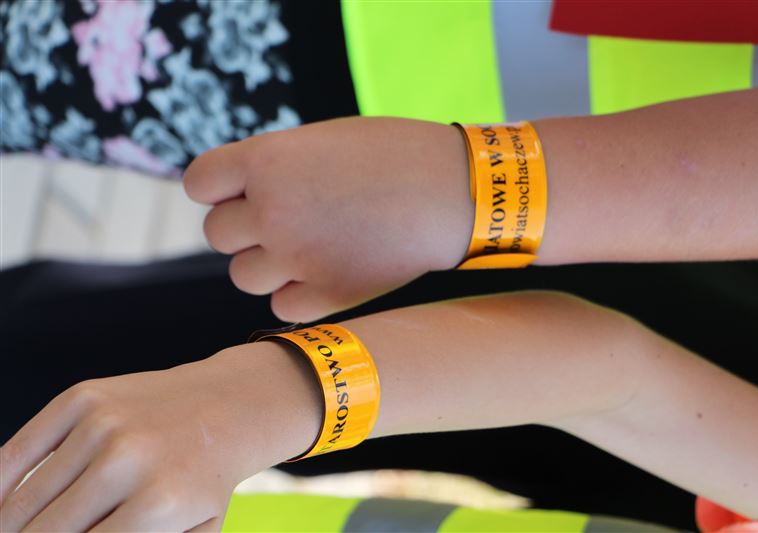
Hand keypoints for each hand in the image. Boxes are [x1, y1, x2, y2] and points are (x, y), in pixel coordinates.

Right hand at [0, 343, 320, 531]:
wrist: (228, 407)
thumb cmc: (204, 479)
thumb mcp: (195, 531)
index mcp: (158, 503)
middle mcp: (127, 459)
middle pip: (46, 530)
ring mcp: (102, 424)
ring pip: (24, 498)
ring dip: (11, 523)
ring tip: (14, 531)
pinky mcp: (83, 397)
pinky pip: (18, 449)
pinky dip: (0, 481)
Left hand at [184, 117, 472, 321]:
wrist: (453, 191)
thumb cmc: (393, 156)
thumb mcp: (322, 142)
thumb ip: (273, 167)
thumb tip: (237, 198)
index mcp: (265, 161)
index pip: (199, 184)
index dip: (220, 188)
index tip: (244, 190)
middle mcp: (271, 211)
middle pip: (217, 234)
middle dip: (245, 228)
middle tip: (288, 219)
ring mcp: (297, 257)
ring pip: (243, 276)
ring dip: (267, 264)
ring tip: (308, 247)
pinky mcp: (327, 295)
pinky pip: (281, 307)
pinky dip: (297, 295)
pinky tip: (326, 273)